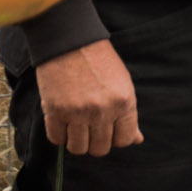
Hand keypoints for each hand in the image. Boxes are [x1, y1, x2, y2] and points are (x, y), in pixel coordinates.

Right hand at [34, 40, 142, 156]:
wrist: (70, 41)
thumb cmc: (99, 61)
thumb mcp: (123, 84)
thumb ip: (128, 114)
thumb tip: (136, 139)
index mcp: (124, 102)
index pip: (124, 140)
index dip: (116, 139)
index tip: (109, 130)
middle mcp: (102, 110)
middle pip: (100, 149)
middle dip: (95, 142)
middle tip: (90, 128)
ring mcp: (77, 112)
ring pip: (77, 149)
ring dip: (76, 141)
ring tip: (75, 126)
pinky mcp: (54, 111)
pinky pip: (56, 139)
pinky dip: (59, 134)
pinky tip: (62, 121)